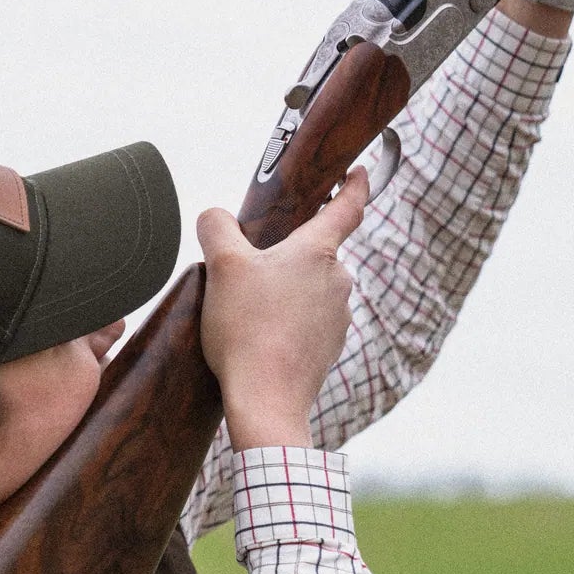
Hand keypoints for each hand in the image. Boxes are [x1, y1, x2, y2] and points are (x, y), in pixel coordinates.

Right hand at [195, 168, 369, 449]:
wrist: (267, 401)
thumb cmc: (247, 330)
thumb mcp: (222, 267)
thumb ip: (217, 227)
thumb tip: (216, 216)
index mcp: (318, 252)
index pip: (348, 207)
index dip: (354, 185)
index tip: (357, 172)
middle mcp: (338, 281)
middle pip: (313, 253)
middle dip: (285, 255)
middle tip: (248, 268)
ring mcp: (338, 318)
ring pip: (309, 290)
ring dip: (284, 292)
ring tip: (248, 312)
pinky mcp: (329, 348)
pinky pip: (307, 322)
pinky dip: (287, 323)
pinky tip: (260, 337)